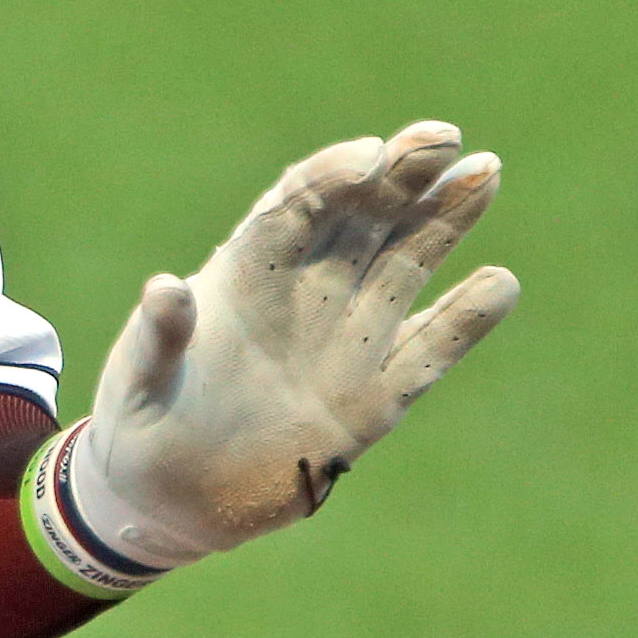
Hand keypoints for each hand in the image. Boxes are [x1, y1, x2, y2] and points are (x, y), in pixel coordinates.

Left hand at [62, 121, 518, 566]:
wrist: (169, 499)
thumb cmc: (142, 424)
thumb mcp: (138, 381)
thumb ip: (158, 339)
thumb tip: (167, 289)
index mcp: (243, 277)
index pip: (295, 206)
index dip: (332, 176)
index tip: (369, 157)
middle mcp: (303, 296)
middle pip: (361, 218)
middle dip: (401, 175)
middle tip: (443, 138)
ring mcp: (343, 344)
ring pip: (404, 266)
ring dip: (444, 219)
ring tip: (485, 171)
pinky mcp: (373, 401)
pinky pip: (428, 351)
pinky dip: (464, 320)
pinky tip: (500, 284)